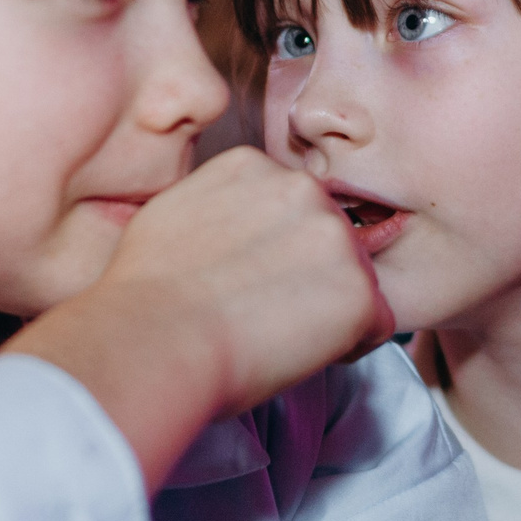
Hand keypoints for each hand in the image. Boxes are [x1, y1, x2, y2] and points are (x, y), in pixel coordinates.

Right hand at [7, 149, 391, 488]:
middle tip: (264, 315)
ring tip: (277, 336)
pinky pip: (377, 325)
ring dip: (331, 310)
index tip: (250, 282)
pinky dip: (351, 346)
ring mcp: (336, 237)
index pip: (291, 208)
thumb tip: (224, 231)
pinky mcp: (358, 290)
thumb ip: (215, 208)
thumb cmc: (144, 295)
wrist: (152, 336)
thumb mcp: (171, 215)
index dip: (277, 253)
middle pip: (329, 239)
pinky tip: (301, 354)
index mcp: (252, 166)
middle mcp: (301, 188)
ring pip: (356, 280)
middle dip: (310, 276)